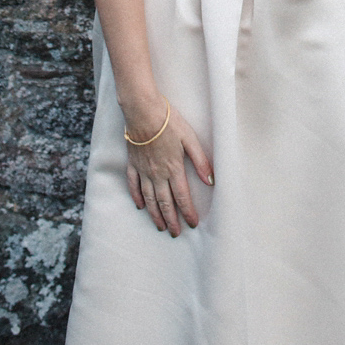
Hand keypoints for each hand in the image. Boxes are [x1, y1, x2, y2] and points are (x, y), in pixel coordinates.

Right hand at [123, 100, 213, 235]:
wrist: (143, 111)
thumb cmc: (169, 122)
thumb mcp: (190, 138)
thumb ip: (200, 160)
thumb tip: (211, 180)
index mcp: (174, 168)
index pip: (182, 197)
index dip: (188, 212)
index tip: (192, 224)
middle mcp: (157, 174)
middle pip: (165, 203)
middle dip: (172, 220)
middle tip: (176, 233)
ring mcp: (143, 170)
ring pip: (149, 199)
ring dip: (155, 214)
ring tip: (160, 227)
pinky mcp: (133, 164)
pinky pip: (133, 185)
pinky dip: (137, 197)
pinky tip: (140, 206)